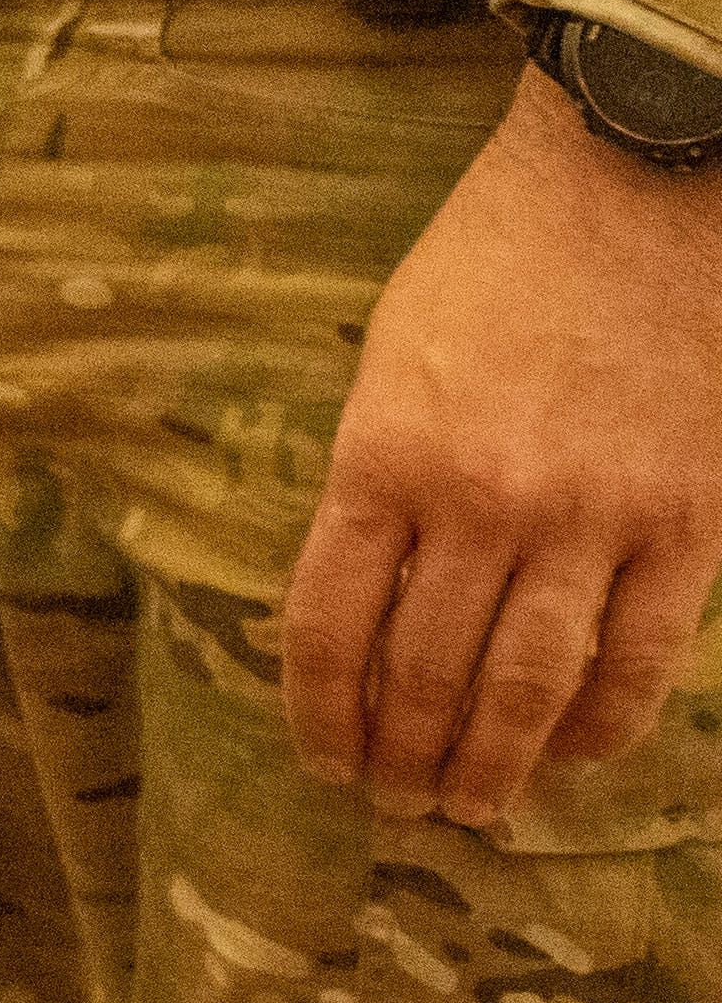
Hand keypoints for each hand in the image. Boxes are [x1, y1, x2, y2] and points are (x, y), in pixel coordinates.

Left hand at [282, 66, 721, 825]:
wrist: (627, 195)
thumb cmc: (489, 267)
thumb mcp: (388, 363)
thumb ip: (378, 477)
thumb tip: (366, 591)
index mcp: (382, 458)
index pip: (328, 624)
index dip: (319, 710)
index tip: (321, 757)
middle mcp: (480, 503)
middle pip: (426, 671)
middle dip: (401, 754)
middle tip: (394, 803)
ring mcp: (589, 519)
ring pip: (530, 684)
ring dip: (494, 762)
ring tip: (470, 808)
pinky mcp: (683, 523)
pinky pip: (641, 655)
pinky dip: (604, 721)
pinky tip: (575, 755)